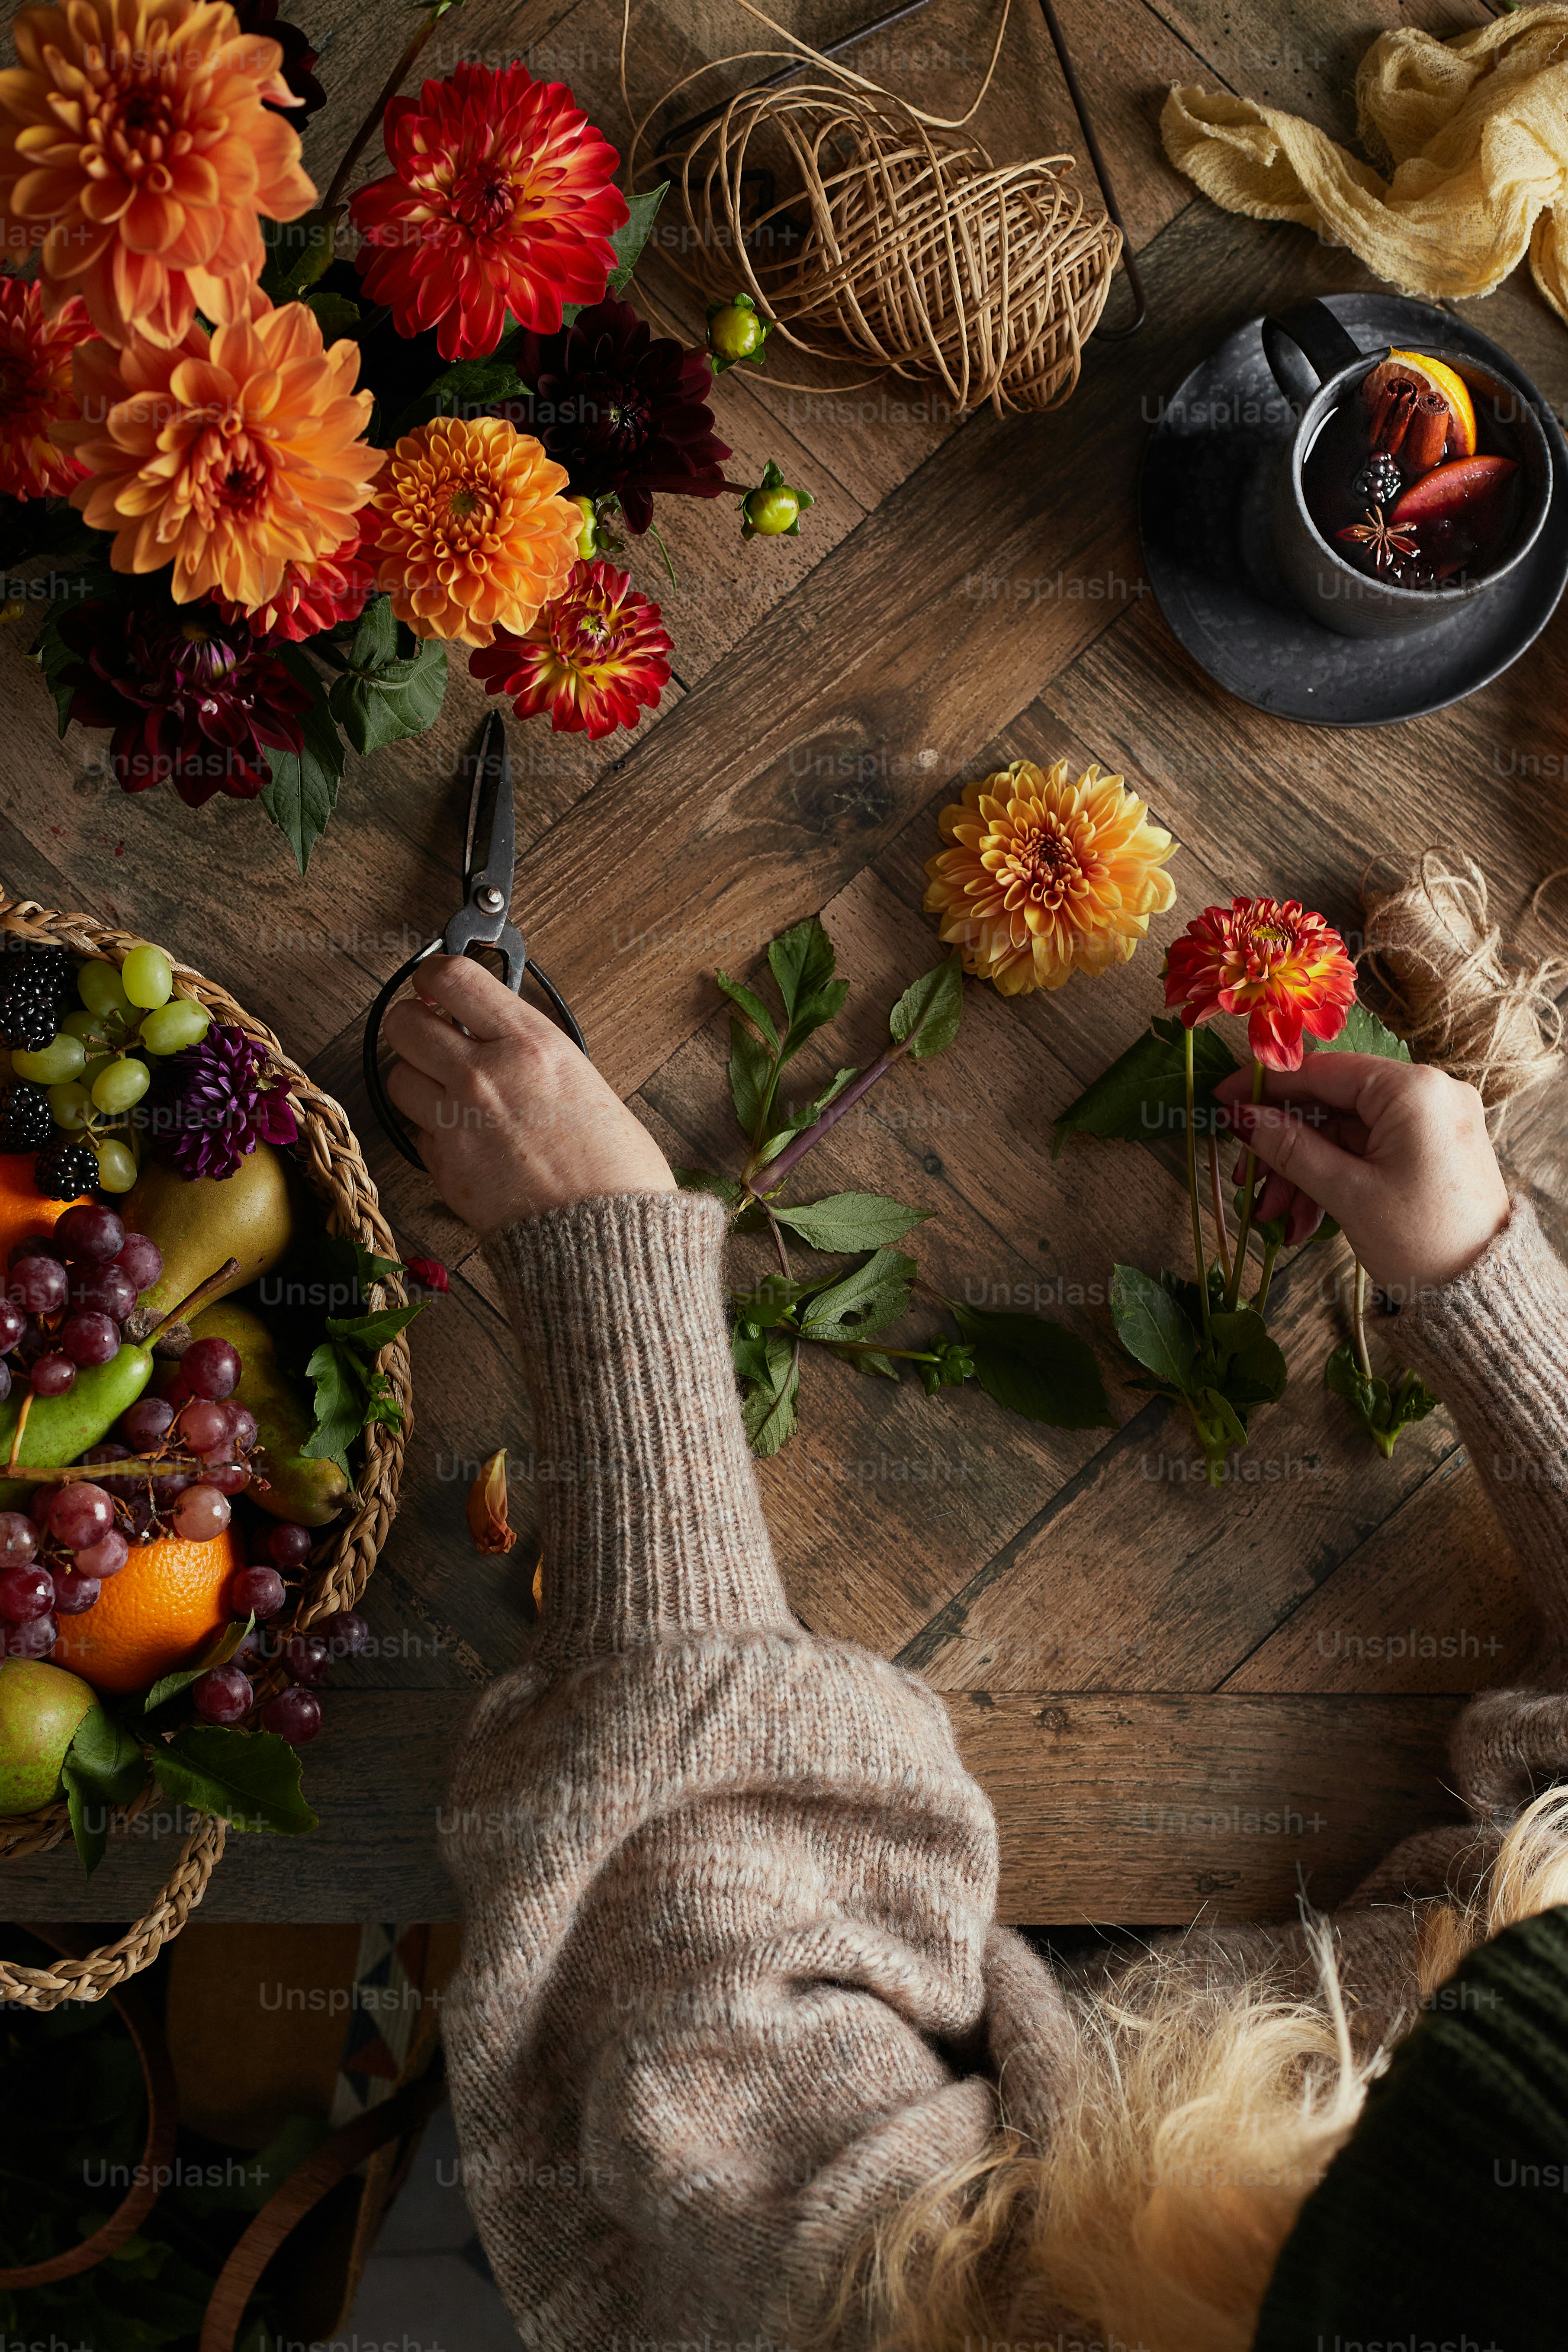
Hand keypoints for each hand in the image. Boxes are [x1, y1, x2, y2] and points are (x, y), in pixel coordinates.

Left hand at [382, 955, 675, 1233]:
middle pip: (404, 1022)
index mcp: (530, 1044)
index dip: (434, 974)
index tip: (438, 982)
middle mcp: (483, 1075)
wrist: (605, 1242)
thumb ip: (532, 1052)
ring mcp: (455, 1123)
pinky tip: (463, 1136)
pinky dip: (430, 1128)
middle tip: (432, 1032)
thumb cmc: (615, 1169)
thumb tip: (497, 1034)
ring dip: (416, 1076)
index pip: (451, 976)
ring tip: (446, 1087)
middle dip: (413, 1023)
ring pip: (397, 1076)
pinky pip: (415, 1130)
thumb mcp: (583, 1081)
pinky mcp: (443, 1167)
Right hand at [1213, 1054, 1509, 1304]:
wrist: (1483, 1293)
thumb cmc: (1423, 1241)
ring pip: (1342, 1134)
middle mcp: (1428, 1093)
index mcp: (1414, 1090)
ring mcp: (1431, 1121)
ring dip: (1302, 1174)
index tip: (1221, 1101)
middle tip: (1246, 1184)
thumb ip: (1289, 1146)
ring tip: (1274, 1218)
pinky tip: (1303, 1220)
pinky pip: (1366, 1151)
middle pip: (1330, 1106)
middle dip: (1282, 1149)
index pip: (1322, 1071)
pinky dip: (1333, 1180)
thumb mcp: (1346, 1192)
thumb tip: (1240, 1115)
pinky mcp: (1429, 1148)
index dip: (1264, 1087)